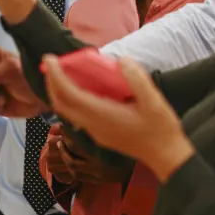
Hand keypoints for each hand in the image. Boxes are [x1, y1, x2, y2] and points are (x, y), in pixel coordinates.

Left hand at [42, 55, 193, 181]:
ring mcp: (96, 132)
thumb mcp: (153, 100)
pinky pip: (77, 115)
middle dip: (52, 82)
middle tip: (51, 63)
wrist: (165, 156)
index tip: (49, 59)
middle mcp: (94, 125)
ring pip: (67, 111)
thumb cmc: (160, 128)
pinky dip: (71, 99)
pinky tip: (82, 88)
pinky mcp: (100, 134)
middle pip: (61, 104)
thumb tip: (121, 60)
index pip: (70, 94)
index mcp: (103, 115)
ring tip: (63, 73)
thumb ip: (136, 78)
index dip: (57, 76)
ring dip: (60, 92)